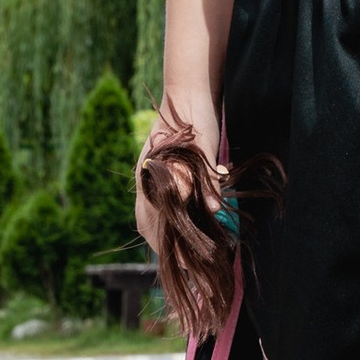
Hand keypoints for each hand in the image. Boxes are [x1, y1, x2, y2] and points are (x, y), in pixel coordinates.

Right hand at [135, 101, 216, 251]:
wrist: (189, 91)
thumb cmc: (196, 118)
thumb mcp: (202, 148)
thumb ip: (207, 178)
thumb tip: (214, 207)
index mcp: (150, 176)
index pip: (152, 223)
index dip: (169, 246)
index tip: (187, 263)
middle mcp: (145, 180)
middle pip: (147, 225)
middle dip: (164, 248)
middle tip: (187, 268)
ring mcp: (149, 177)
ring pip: (148, 217)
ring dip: (164, 237)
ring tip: (183, 256)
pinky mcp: (158, 173)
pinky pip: (155, 205)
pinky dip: (166, 221)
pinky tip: (180, 228)